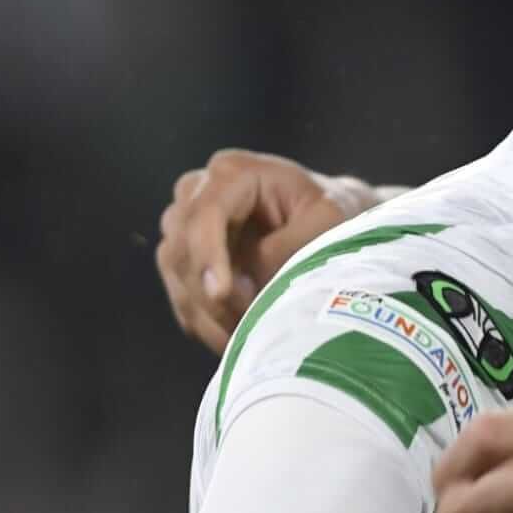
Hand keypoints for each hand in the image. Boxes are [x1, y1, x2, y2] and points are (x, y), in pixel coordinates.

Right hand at [155, 149, 375, 352]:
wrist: (333, 223)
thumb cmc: (336, 216)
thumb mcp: (328, 222)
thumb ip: (289, 247)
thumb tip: (250, 284)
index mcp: (235, 172)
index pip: (204, 215)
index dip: (208, 256)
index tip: (221, 295)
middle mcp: (200, 192)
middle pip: (182, 246)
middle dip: (208, 292)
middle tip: (245, 326)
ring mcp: (187, 224)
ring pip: (176, 273)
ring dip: (205, 313)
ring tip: (244, 339)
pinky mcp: (187, 257)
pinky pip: (181, 292)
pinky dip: (204, 321)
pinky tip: (233, 340)